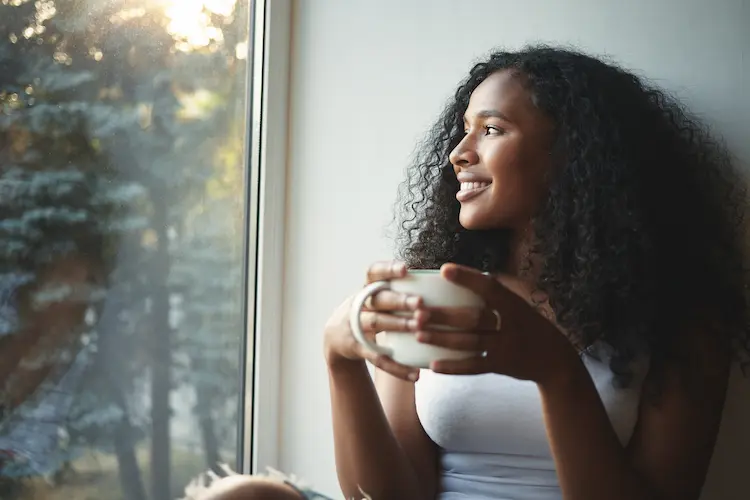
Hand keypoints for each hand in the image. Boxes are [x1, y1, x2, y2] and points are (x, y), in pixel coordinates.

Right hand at [323, 261, 429, 381]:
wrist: (336, 336)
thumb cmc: (369, 310)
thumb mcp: (375, 296)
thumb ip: (398, 290)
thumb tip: (441, 285)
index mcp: (366, 288)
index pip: (373, 272)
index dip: (388, 269)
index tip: (405, 268)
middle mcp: (359, 304)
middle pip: (378, 300)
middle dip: (399, 300)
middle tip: (421, 302)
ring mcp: (355, 326)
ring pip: (377, 323)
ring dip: (398, 325)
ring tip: (420, 327)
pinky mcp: (357, 348)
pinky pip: (378, 358)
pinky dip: (397, 367)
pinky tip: (416, 374)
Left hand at [415, 263, 579, 383]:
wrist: (555, 359)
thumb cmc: (528, 325)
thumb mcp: (518, 304)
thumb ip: (495, 293)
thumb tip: (461, 273)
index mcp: (514, 304)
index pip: (490, 287)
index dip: (467, 278)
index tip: (444, 269)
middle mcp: (511, 325)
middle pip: (474, 318)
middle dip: (445, 315)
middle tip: (418, 312)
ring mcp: (507, 348)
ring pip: (470, 343)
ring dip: (442, 339)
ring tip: (419, 334)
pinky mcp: (501, 367)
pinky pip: (474, 367)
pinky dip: (453, 367)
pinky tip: (433, 364)